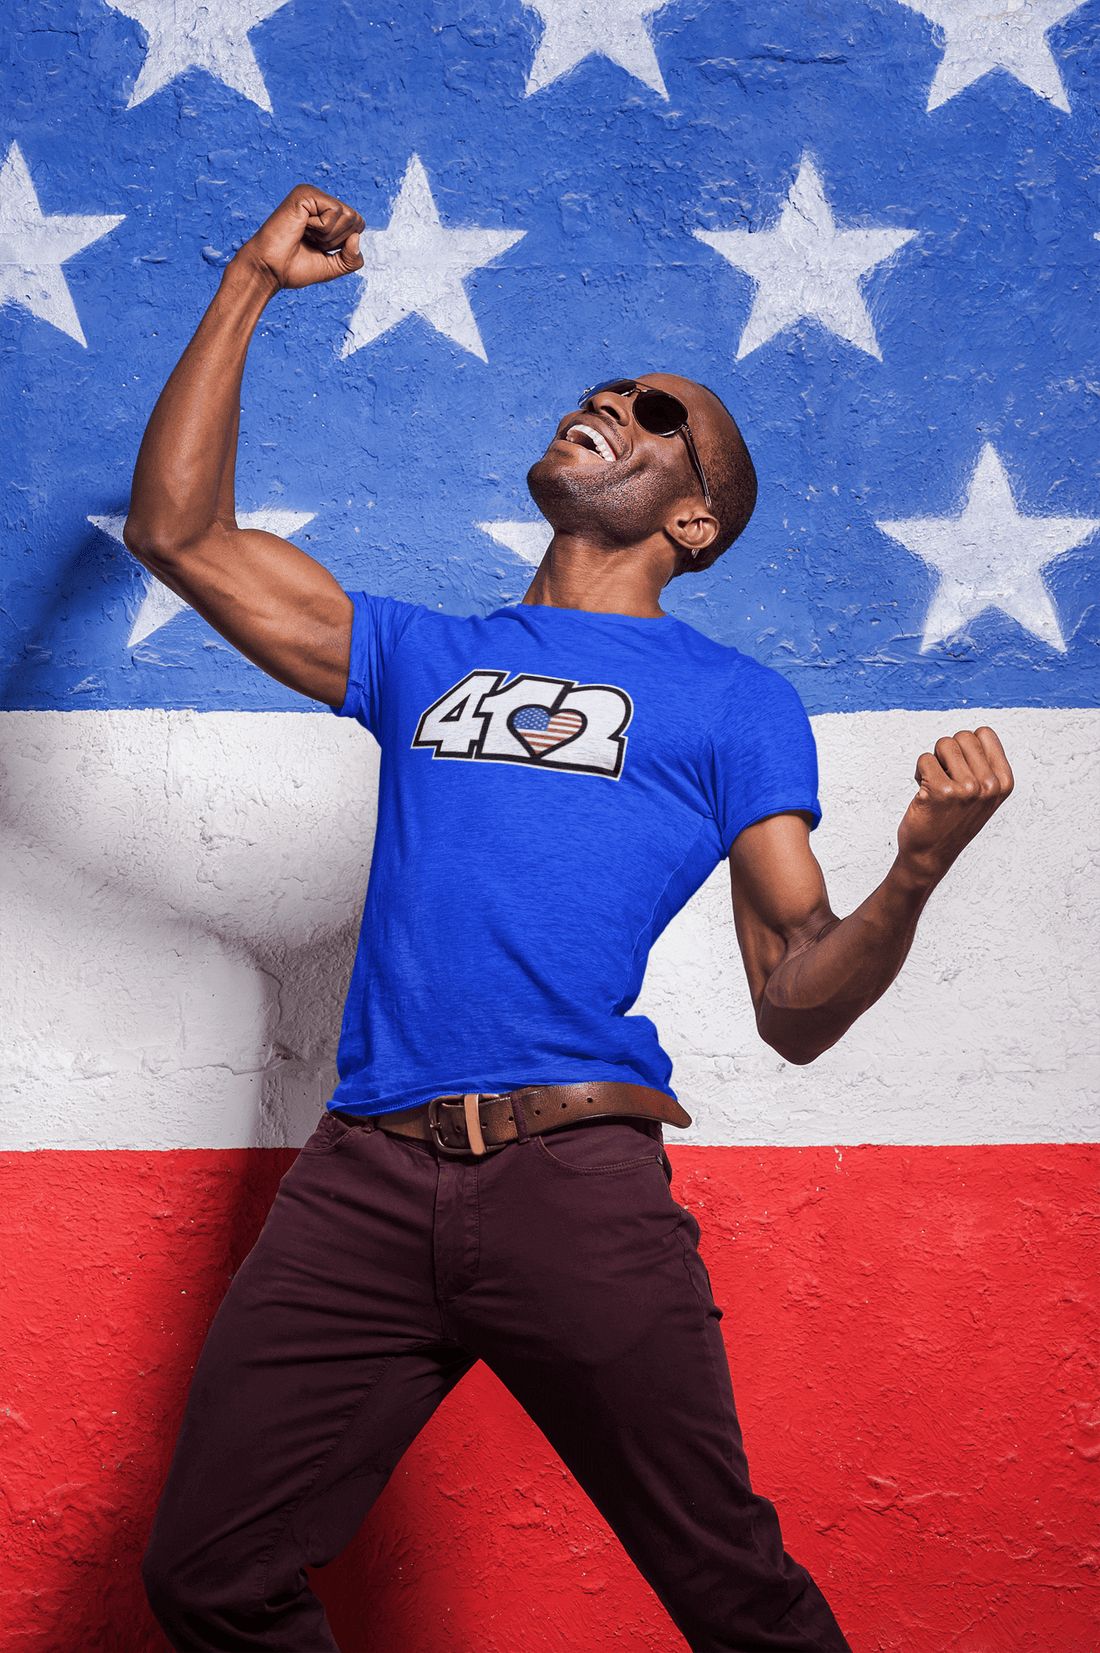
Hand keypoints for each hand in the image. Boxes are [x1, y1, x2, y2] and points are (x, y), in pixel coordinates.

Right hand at [236, 185, 364, 291]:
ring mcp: (313, 195)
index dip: (344, 244)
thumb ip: (352, 259)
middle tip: (312, 242)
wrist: (270, 269)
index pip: (359, 225)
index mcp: (326, 215)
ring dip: (329, 235)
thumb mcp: (333, 267)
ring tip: (306, 234)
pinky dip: (322, 228)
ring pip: (349, 215)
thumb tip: (357, 238)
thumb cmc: (294, 268)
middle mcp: (321, 201)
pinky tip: (303, 227)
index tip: (319, 248)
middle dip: (338, 240)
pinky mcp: (306, 193)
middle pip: (357, 220)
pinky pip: (335, 211)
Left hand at [896, 727, 1013, 885]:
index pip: (984, 733)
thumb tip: (974, 733)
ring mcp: (968, 789)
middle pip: (962, 736)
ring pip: (943, 744)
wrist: (930, 855)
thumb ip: (984, 766)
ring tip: (936, 786)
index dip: (966, 747)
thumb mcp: (982, 795)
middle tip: (946, 779)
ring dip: (933, 762)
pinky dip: (919, 773)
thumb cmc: (952, 820)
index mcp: (1004, 782)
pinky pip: (924, 759)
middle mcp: (990, 786)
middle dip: (948, 753)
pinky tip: (924, 795)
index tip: (963, 770)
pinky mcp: (942, 791)